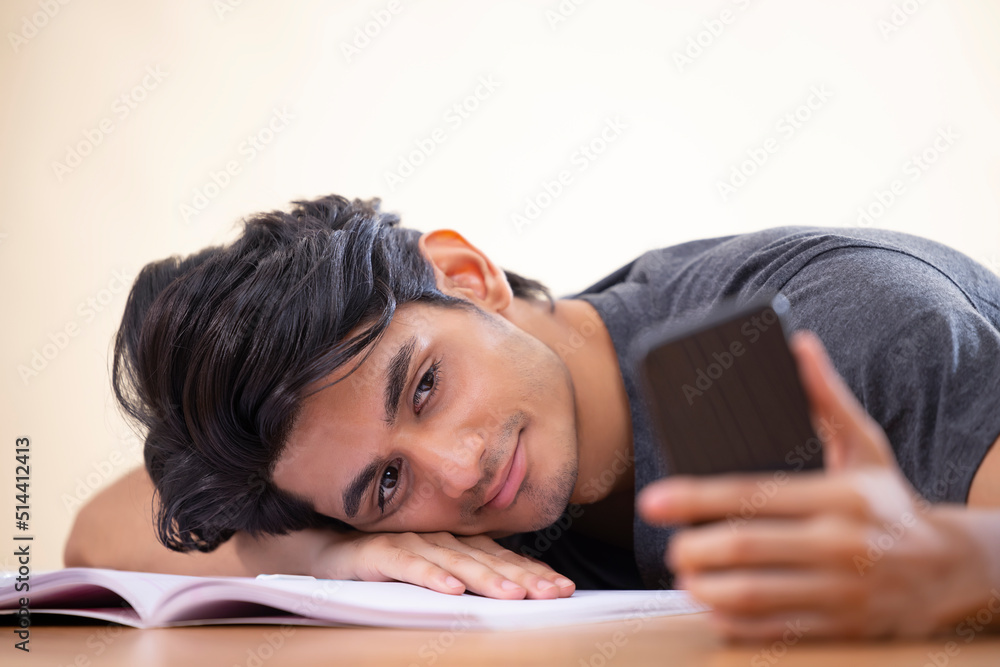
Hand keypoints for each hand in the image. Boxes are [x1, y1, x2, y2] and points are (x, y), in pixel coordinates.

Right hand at [309, 530, 575, 599]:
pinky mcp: (379, 553)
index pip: (503, 559)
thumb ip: (467, 578)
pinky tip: (450, 589)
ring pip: (454, 561)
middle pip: (487, 560)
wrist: (327, 549)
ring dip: (484, 578)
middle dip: (522, 577)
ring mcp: (411, 542)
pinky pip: (407, 565)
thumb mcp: (433, 573)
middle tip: (552, 593)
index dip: (533, 572)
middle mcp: (440, 539)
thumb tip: (515, 593)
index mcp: (457, 544)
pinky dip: (430, 576)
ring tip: (512, 595)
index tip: (564, 588)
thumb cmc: (386, 563)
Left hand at [637, 330, 994, 639]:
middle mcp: (842, 545)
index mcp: (840, 497)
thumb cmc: (889, 500)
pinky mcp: (841, 630)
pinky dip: (733, 624)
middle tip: (671, 545)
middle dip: (693, 548)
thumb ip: (827, 398)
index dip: (695, 498)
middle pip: (745, 548)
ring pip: (753, 596)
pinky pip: (773, 633)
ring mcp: (843, 593)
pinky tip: (713, 607)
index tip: (654, 501)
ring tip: (686, 576)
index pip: (752, 495)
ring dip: (705, 589)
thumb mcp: (866, 446)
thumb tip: (798, 345)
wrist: (949, 569)